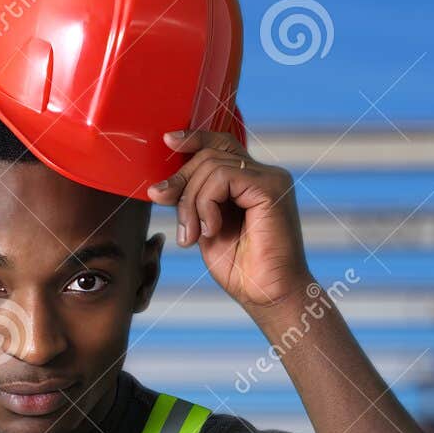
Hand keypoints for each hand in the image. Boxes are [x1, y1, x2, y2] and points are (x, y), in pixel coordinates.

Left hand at [146, 129, 314, 324]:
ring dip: (191, 203)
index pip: (220, 144)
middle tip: (178, 224)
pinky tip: (210, 230)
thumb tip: (162, 186)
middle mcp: (263, 174)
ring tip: (193, 235)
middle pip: (209, 154)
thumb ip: (192, 202)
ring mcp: (270, 178)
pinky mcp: (271, 188)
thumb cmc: (240, 268)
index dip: (193, 138)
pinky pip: (223, 178)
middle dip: (181, 184)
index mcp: (250, 181)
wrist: (267, 294)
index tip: (168, 141)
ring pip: (211, 166)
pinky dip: (206, 204)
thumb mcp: (204, 228)